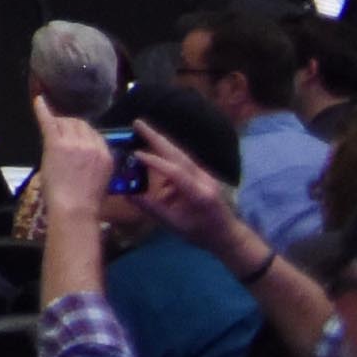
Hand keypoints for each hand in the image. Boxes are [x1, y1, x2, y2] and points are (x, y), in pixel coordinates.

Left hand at [33, 108, 109, 231]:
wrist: (75, 209)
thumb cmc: (86, 202)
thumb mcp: (100, 179)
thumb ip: (95, 162)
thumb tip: (83, 155)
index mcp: (106, 155)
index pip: (94, 134)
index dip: (82, 133)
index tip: (73, 135)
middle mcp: (92, 145)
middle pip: (80, 124)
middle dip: (69, 126)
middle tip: (60, 132)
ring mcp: (74, 143)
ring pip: (65, 122)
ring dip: (58, 123)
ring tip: (52, 126)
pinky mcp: (56, 144)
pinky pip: (49, 121)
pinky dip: (42, 109)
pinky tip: (38, 101)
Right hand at [129, 127, 250, 256]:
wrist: (229, 234)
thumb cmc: (201, 233)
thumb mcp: (174, 225)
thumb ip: (151, 207)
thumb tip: (127, 193)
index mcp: (198, 193)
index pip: (174, 172)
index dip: (153, 162)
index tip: (134, 153)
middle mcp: (203, 179)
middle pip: (178, 153)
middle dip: (156, 137)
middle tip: (137, 122)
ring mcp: (205, 175)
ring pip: (180, 155)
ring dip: (160, 144)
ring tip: (142, 134)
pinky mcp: (203, 175)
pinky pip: (182, 163)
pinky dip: (167, 160)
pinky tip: (158, 169)